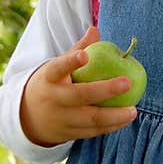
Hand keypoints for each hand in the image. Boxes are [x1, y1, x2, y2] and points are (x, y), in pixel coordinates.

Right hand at [20, 26, 138, 146]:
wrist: (29, 117)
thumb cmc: (52, 84)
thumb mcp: (57, 67)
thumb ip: (77, 50)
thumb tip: (95, 30)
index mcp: (49, 78)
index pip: (58, 68)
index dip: (70, 62)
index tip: (85, 55)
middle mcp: (54, 99)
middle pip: (80, 95)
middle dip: (105, 90)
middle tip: (127, 83)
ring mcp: (61, 119)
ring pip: (90, 119)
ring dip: (114, 116)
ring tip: (133, 110)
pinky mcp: (69, 133)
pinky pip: (93, 131)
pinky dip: (111, 126)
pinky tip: (126, 119)